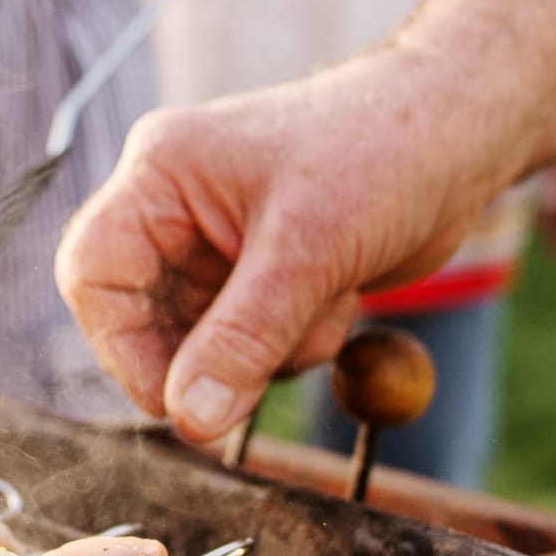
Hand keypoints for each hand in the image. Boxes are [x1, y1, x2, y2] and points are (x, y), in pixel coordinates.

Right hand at [54, 50, 481, 443]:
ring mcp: (216, 244)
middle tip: (257, 379)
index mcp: (161, 173)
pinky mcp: (258, 274)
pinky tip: (337, 300)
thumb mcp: (308, 250)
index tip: (176, 401)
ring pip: (199, 343)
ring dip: (259, 353)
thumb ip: (242, 338)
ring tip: (322, 306)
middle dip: (203, 357)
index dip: (121, 345)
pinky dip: (291, 345)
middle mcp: (174, 208)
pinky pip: (247, 344)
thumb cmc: (383, 151)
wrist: (461, 133)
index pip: (94, 272)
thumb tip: (188, 422)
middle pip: (141, 316)